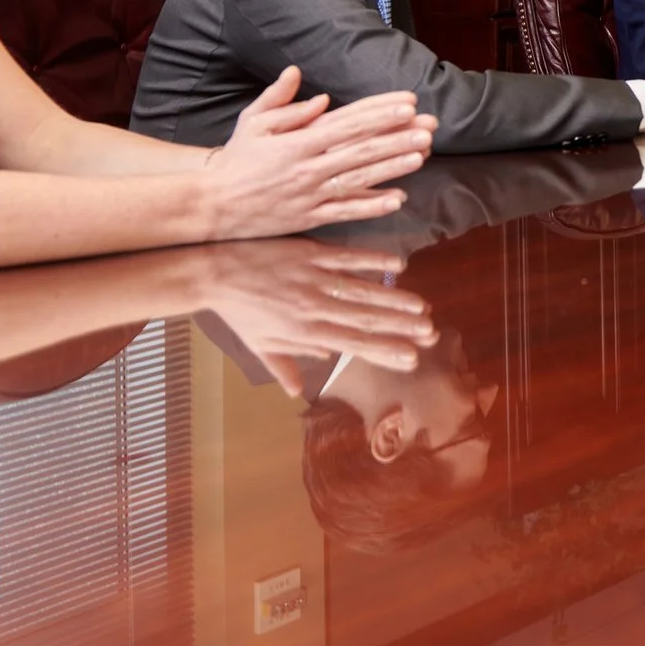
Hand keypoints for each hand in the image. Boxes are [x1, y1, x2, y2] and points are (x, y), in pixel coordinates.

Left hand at [193, 239, 440, 394]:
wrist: (214, 272)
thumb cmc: (237, 311)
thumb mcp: (257, 345)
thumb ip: (283, 365)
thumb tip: (298, 390)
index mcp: (305, 333)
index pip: (353, 344)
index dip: (384, 351)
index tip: (411, 358)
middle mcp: (314, 308)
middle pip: (364, 319)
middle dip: (400, 327)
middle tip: (430, 333)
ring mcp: (314, 280)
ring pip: (362, 292)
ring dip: (394, 299)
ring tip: (422, 307)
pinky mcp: (311, 255)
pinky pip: (347, 258)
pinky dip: (373, 260)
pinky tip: (397, 264)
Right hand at [203, 67, 436, 238]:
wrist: (212, 205)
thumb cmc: (235, 160)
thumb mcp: (251, 122)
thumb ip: (278, 100)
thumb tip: (300, 77)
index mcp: (296, 142)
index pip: (346, 124)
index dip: (379, 113)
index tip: (407, 104)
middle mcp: (307, 167)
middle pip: (360, 150)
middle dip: (397, 137)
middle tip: (429, 127)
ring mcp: (310, 194)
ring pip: (358, 179)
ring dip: (392, 167)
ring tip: (422, 155)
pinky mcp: (309, 218)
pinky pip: (345, 212)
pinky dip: (370, 207)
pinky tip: (398, 199)